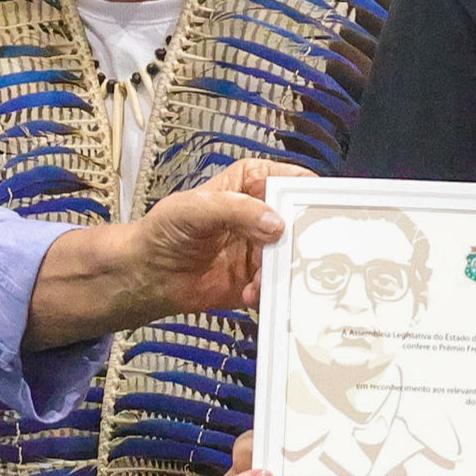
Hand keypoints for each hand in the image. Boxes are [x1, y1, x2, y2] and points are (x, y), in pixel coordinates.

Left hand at [34, 160, 292, 345]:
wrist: (147, 274)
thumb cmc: (167, 230)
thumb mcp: (196, 208)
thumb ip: (236, 210)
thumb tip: (277, 224)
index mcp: (253, 184)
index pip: (293, 182)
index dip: (311, 194)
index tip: (328, 209)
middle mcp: (264, 215)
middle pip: (301, 223)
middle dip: (306, 238)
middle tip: (307, 250)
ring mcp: (263, 250)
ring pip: (292, 257)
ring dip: (285, 269)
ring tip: (265, 276)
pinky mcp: (257, 280)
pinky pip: (276, 286)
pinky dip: (269, 291)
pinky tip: (251, 293)